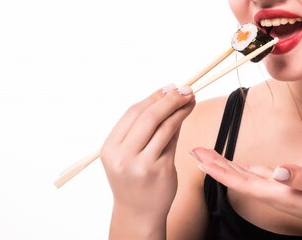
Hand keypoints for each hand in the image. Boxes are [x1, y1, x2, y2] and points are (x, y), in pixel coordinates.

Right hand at [101, 86, 195, 222]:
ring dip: (180, 109)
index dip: (153, 97)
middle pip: (149, 117)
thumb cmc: (134, 178)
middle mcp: (124, 156)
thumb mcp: (129, 153)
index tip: (169, 87)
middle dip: (169, 99)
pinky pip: (173, 141)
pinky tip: (186, 115)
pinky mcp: (161, 171)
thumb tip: (168, 95)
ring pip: (164, 127)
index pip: (133, 113)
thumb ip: (145, 127)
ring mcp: (142, 165)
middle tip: (185, 88)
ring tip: (191, 98)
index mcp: (110, 148)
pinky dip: (181, 124)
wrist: (138, 213)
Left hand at [191, 147, 301, 237]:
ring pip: (244, 176)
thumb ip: (301, 178)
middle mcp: (273, 193)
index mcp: (277, 193)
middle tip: (194, 150)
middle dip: (214, 165)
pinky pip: (258, 176)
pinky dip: (243, 167)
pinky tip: (237, 165)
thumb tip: (277, 169)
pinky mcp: (285, 187)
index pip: (240, 181)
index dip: (218, 170)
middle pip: (236, 178)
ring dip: (224, 166)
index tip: (199, 159)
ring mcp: (278, 191)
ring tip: (207, 155)